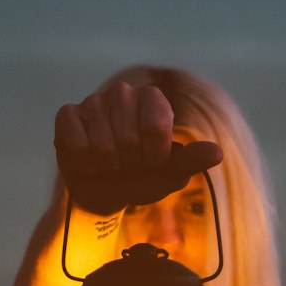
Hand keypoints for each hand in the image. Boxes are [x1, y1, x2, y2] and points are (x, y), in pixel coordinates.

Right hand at [54, 81, 222, 214]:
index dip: (153, 157)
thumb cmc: (141, 177)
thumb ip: (191, 161)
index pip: (156, 127)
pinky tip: (89, 164)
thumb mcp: (169, 174)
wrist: (105, 192)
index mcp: (153, 99)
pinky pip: (77, 144)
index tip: (152, 164)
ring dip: (108, 168)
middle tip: (127, 167)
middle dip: (129, 165)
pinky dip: (85, 164)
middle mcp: (123, 93)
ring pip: (102, 145)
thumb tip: (218, 154)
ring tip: (109, 167)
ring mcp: (93, 101)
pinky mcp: (67, 115)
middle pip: (128, 138)